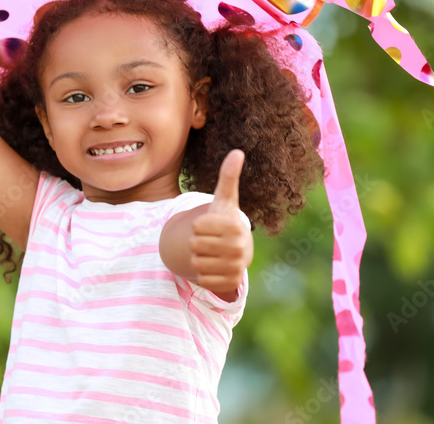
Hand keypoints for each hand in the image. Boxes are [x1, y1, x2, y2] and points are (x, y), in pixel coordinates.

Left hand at [189, 150, 252, 298]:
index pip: (196, 227)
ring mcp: (236, 267)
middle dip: (196, 243)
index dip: (198, 225)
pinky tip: (214, 266)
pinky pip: (202, 279)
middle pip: (194, 245)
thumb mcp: (224, 199)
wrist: (237, 249)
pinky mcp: (231, 283)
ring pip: (196, 263)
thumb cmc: (225, 221)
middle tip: (210, 240)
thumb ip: (228, 176)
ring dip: (199, 259)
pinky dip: (203, 274)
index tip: (210, 225)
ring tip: (212, 253)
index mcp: (234, 225)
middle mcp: (239, 247)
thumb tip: (237, 151)